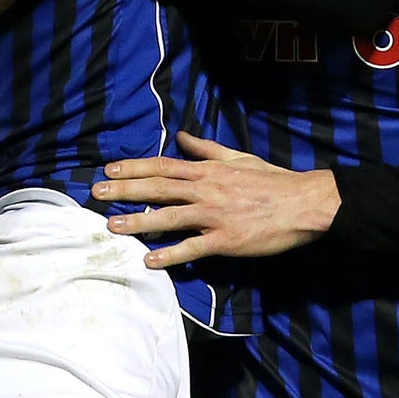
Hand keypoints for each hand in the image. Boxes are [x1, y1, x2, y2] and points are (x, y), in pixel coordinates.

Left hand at [97, 131, 338, 266]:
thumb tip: (184, 137)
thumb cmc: (272, 181)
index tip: (110, 168)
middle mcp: (206, 190)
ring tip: (112, 226)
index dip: (134, 167)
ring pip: (168, 217)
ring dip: (138, 221)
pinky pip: (192, 247)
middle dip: (125, 189)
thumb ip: (208, 149)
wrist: (303, 204)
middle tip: (96, 192)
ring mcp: (214, 215)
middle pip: (158, 188)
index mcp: (208, 171)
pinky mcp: (225, 240)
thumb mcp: (238, 158)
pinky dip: (170, 254)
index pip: (164, 166)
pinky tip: (150, 260)